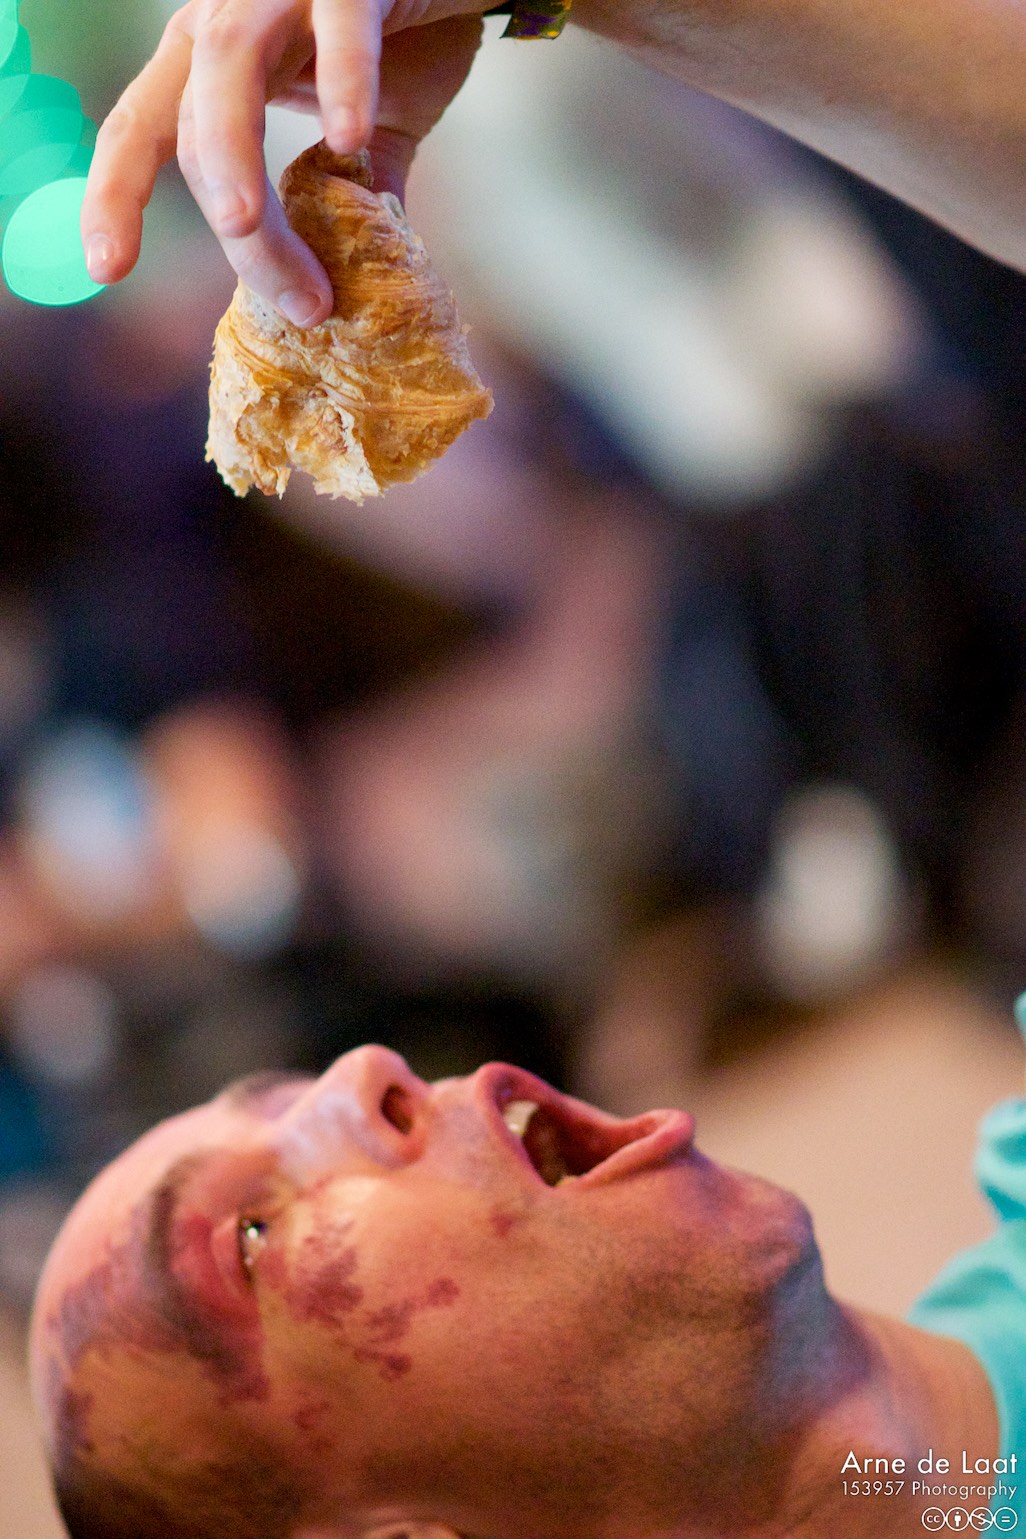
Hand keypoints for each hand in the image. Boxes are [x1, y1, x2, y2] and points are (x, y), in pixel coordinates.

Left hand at [80, 1, 483, 325]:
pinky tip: (347, 136)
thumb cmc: (411, 36)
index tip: (106, 269)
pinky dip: (342, 78)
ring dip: (230, 153)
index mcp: (216, 58)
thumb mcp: (372, 131)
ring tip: (246, 225)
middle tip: (297, 304)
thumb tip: (349, 286)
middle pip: (191, 126)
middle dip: (235, 229)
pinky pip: (339, 22)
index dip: (115, 194)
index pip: (143, 127)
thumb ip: (351, 199)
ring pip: (228, 64)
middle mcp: (231, 17)